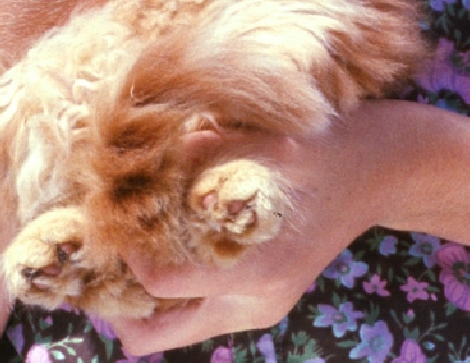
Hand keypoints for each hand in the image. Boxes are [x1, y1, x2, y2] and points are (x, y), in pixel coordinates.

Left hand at [111, 100, 469, 354]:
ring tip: (126, 248)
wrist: (377, 171)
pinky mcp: (263, 302)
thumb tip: (135, 149)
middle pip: (153, 337)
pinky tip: (165, 245)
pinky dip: (173, 291)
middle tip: (100, 255)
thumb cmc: (316, 146)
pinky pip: (199, 314)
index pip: (160, 285)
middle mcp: (252, 300)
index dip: (122, 255)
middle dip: (117, 302)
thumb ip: (198, 151)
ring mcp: (259, 308)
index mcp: (253, 265)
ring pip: (174, 331)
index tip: (104, 217)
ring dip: (143, 299)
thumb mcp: (256, 139)